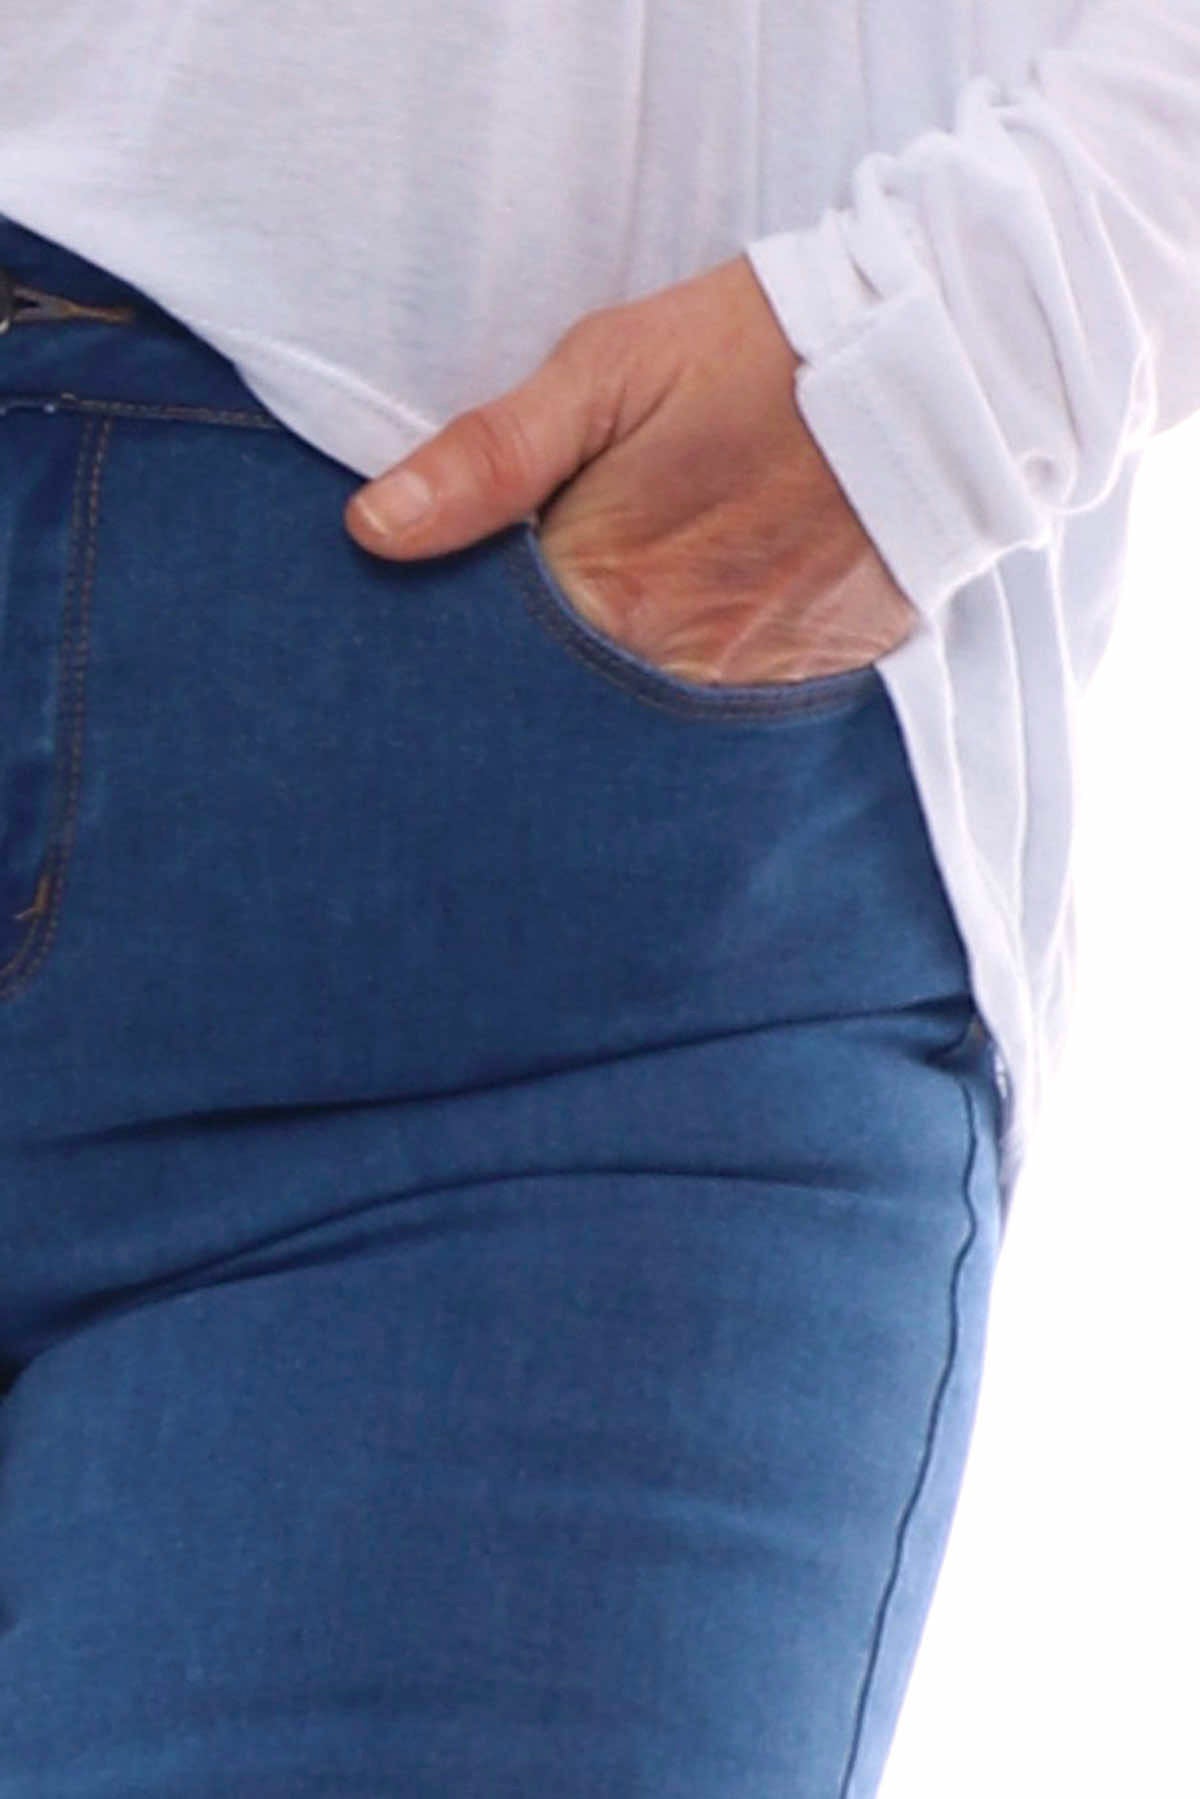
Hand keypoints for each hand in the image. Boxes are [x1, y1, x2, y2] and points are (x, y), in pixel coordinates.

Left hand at [344, 254, 919, 685]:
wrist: (937, 361)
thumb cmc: (757, 351)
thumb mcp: (607, 369)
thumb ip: (488, 458)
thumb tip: (373, 529)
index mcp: (608, 590)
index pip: (498, 667)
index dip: (463, 661)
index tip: (439, 655)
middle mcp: (674, 661)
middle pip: (571, 711)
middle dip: (537, 697)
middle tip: (521, 669)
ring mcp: (749, 684)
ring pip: (647, 726)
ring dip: (616, 702)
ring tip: (610, 664)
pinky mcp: (812, 682)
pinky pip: (729, 720)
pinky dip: (696, 700)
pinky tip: (689, 659)